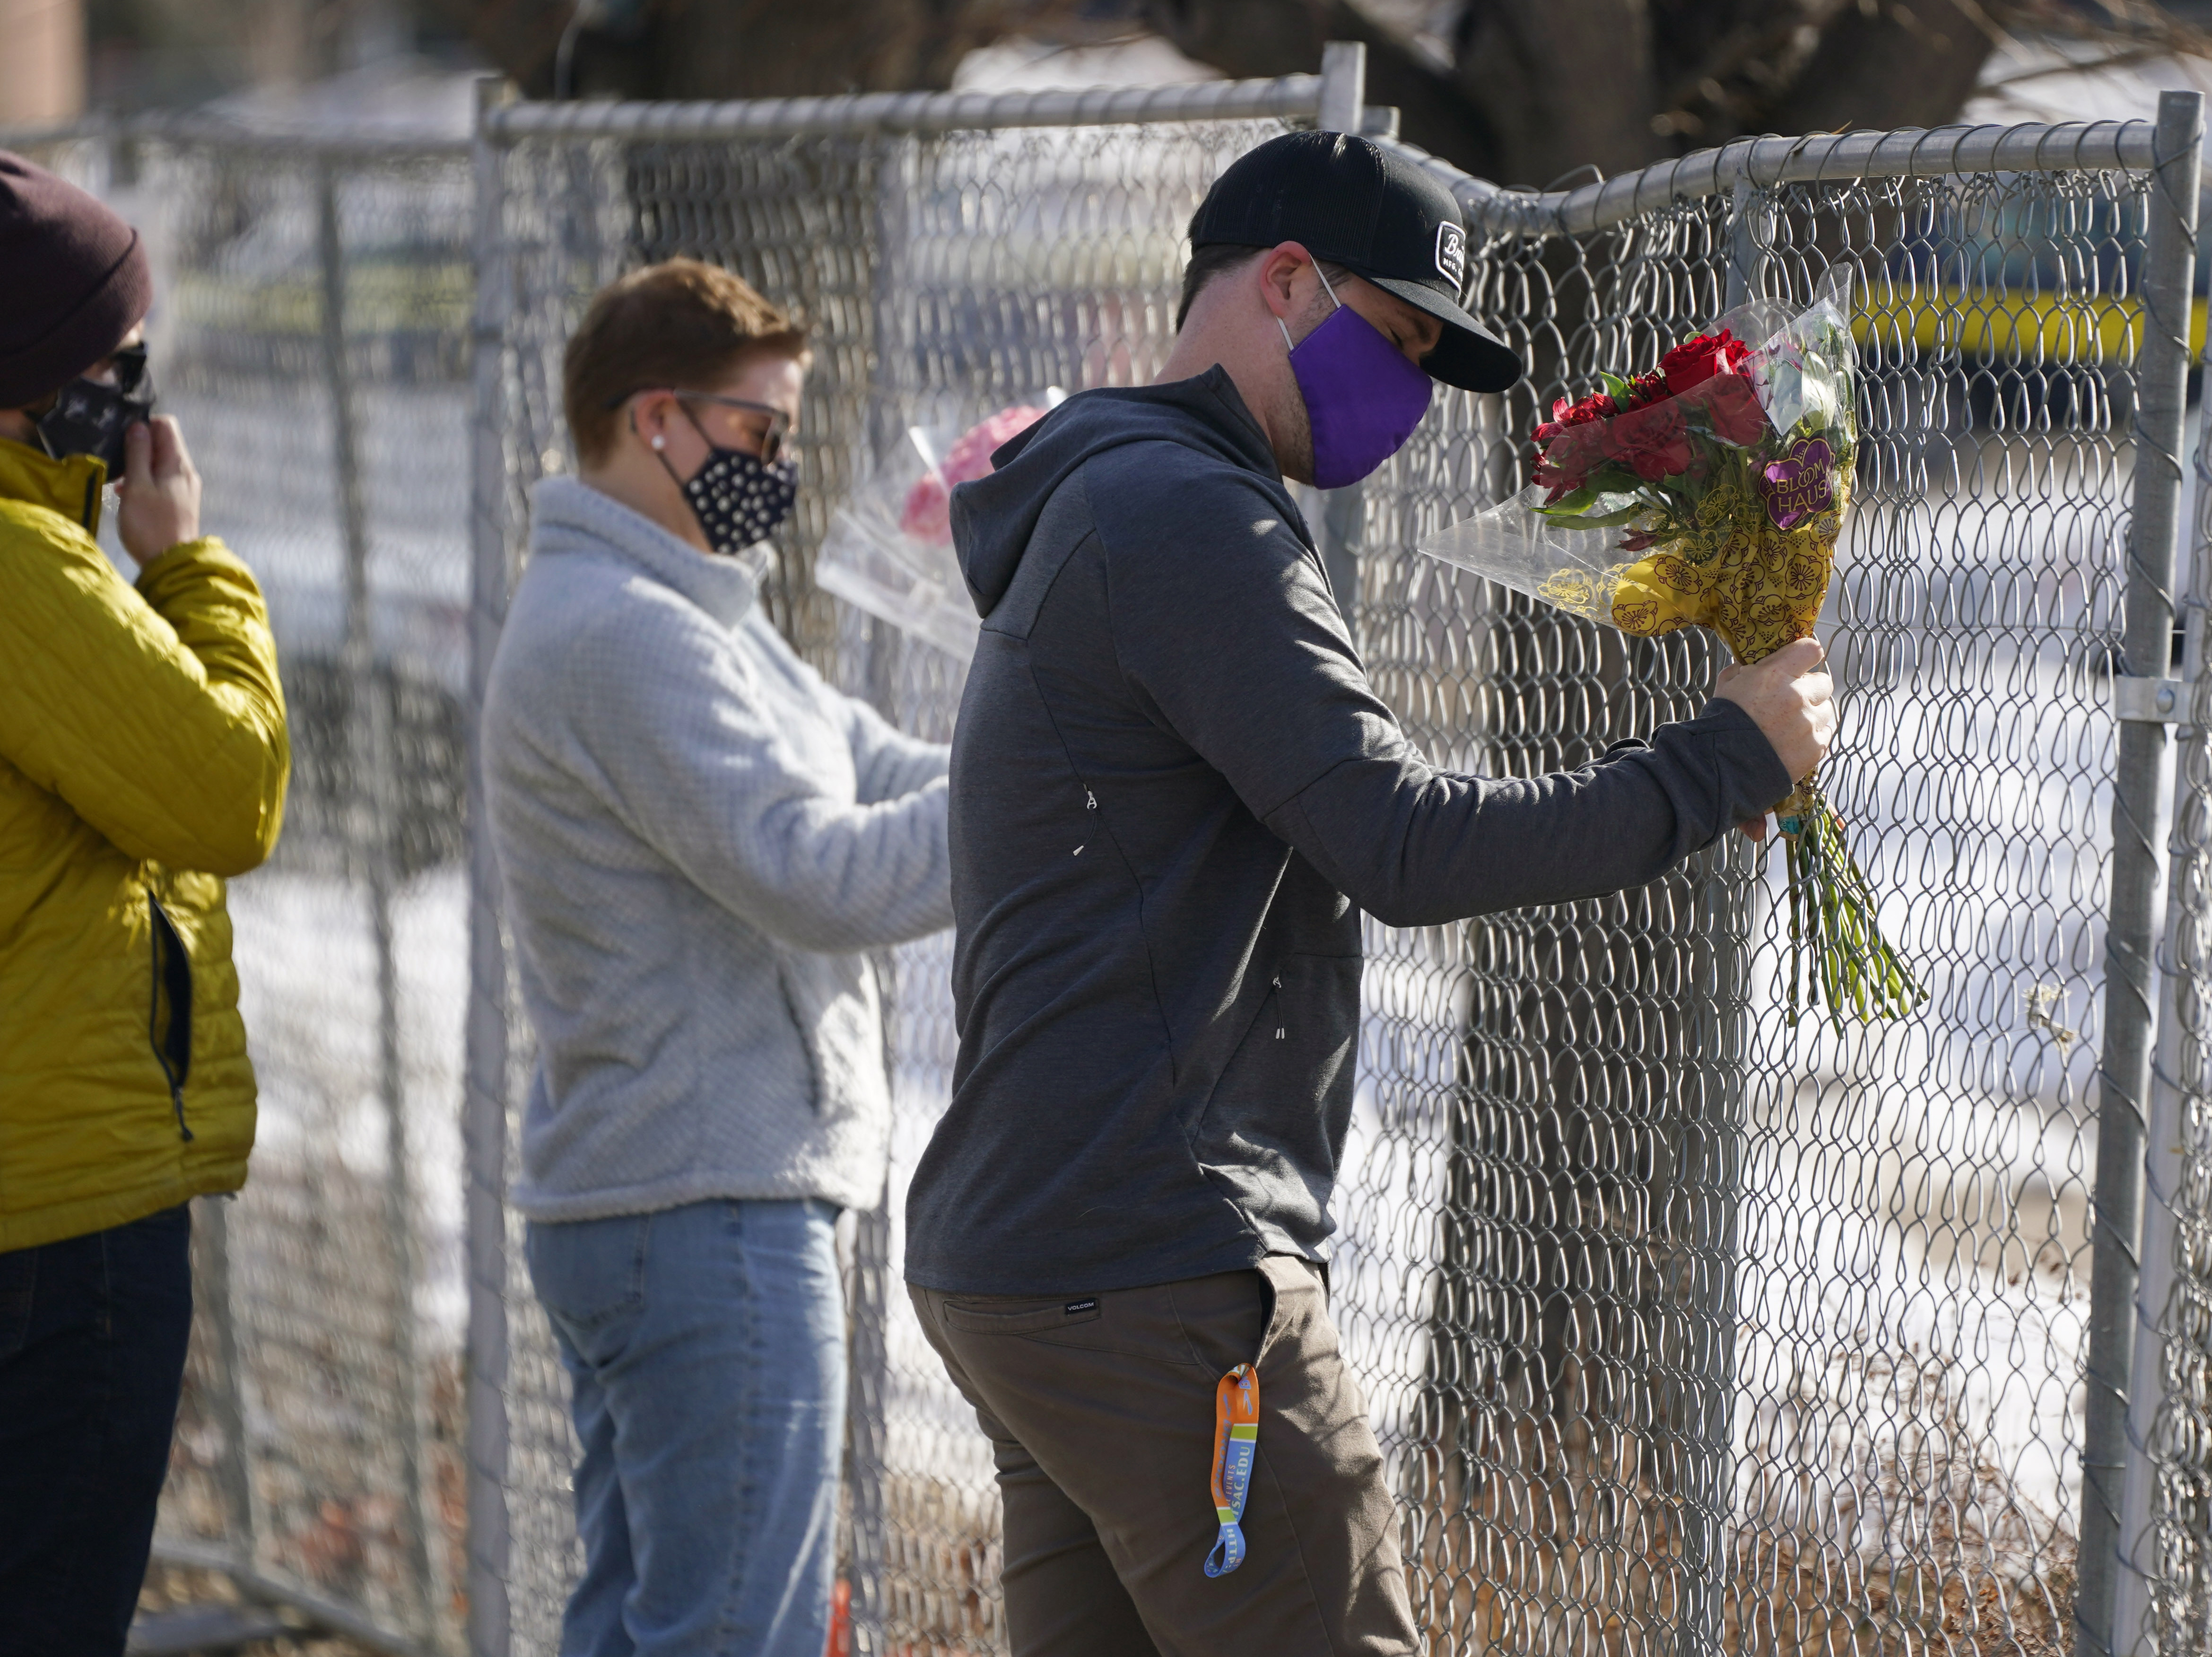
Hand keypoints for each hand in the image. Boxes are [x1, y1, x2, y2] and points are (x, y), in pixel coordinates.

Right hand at [115, 416, 201, 567]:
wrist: (170, 563)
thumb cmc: (150, 525)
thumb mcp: (137, 485)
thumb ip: (138, 454)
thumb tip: (139, 426)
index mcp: (178, 463)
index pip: (166, 425)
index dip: (144, 425)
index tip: (125, 441)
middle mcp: (185, 472)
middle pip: (162, 443)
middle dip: (138, 447)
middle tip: (120, 464)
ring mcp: (183, 487)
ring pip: (158, 463)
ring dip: (137, 467)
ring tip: (121, 483)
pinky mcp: (178, 502)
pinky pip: (159, 481)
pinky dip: (143, 482)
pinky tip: (127, 494)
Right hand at [1714, 635, 1833, 789]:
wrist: (1721, 766)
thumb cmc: (1721, 724)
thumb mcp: (1728, 685)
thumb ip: (1745, 669)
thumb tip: (1753, 665)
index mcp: (1776, 675)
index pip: (1811, 650)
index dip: (1806, 655)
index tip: (1801, 662)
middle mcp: (1798, 697)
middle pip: (1824, 682)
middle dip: (1809, 689)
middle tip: (1791, 699)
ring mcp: (1809, 724)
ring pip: (1826, 710)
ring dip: (1812, 714)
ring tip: (1790, 725)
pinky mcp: (1815, 748)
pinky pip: (1824, 734)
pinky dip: (1812, 737)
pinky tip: (1792, 741)